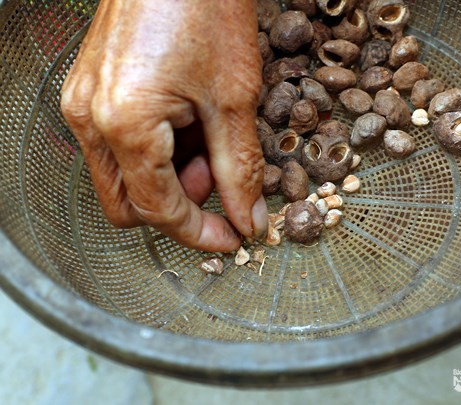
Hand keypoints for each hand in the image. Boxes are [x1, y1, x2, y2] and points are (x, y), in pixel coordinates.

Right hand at [61, 0, 266, 251]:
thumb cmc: (206, 8)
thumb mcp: (233, 101)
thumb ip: (239, 170)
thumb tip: (248, 219)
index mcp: (124, 124)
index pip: (159, 209)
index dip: (199, 233)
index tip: (231, 238)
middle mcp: (89, 117)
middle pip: (127, 204)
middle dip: (177, 208)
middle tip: (217, 185)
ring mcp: (85, 101)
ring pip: (122, 177)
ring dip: (167, 179)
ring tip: (207, 144)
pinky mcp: (92, 89)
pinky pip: (118, 144)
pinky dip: (155, 152)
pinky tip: (187, 125)